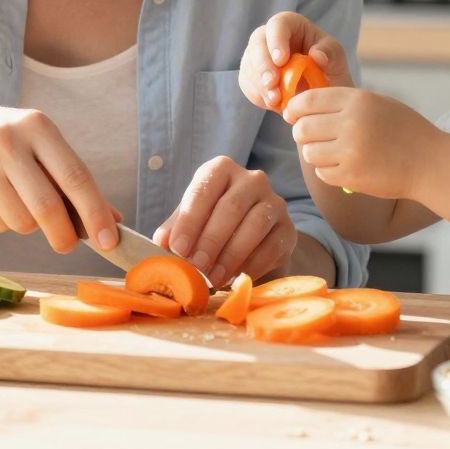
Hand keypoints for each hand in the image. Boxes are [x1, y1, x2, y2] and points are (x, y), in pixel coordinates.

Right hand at [0, 104, 120, 253]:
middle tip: (66, 244)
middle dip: (63, 236)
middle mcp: (7, 140)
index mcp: (37, 126)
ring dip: (27, 224)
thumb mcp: (39, 144)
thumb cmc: (4, 141)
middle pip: (47, 207)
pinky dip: (2, 222)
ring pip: (20, 222)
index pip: (75, 176)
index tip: (109, 241)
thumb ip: (72, 179)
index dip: (95, 212)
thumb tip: (113, 220)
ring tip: (16, 201)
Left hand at [153, 156, 296, 288]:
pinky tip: (235, 279)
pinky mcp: (288, 228)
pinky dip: (251, 266)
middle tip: (197, 266)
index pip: (204, 189)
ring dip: (231, 256)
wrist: (253, 237)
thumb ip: (176, 229)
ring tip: (213, 278)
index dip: (190, 220)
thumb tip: (161, 243)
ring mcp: (274, 202)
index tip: (178, 248)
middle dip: (211, 240)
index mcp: (221, 170)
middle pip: (231, 207)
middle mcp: (251, 179)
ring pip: (255, 225)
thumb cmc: (212, 223)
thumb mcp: (191, 220)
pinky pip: (271, 246)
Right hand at [239, 11, 351, 111]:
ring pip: (249, 65)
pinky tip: (273, 104)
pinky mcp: (252, 76)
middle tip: (272, 84)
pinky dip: (258, 95)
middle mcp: (271, 37)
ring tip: (276, 100)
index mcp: (292, 26)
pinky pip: (247, 83)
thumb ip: (330, 54)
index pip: (278, 24)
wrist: (323, 96)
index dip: (276, 40)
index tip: (281, 60)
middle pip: (257, 43)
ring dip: (260, 84)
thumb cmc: (331, 71)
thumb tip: (316, 55)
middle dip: (262, 65)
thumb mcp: (337, 60)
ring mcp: (259, 56)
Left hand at [284, 88, 442, 200]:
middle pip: (302, 128)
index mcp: (357, 100)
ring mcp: (350, 151)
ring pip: (309, 152)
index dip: (294, 108)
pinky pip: (322, 172)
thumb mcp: (378, 103)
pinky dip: (328, 170)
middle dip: (301, 133)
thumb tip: (303, 105)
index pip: (308, 100)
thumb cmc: (405, 130)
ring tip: (331, 152)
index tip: (292, 115)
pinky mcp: (351, 176)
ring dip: (315, 153)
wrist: (430, 162)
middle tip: (310, 136)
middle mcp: (350, 123)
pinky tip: (344, 166)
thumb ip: (344, 101)